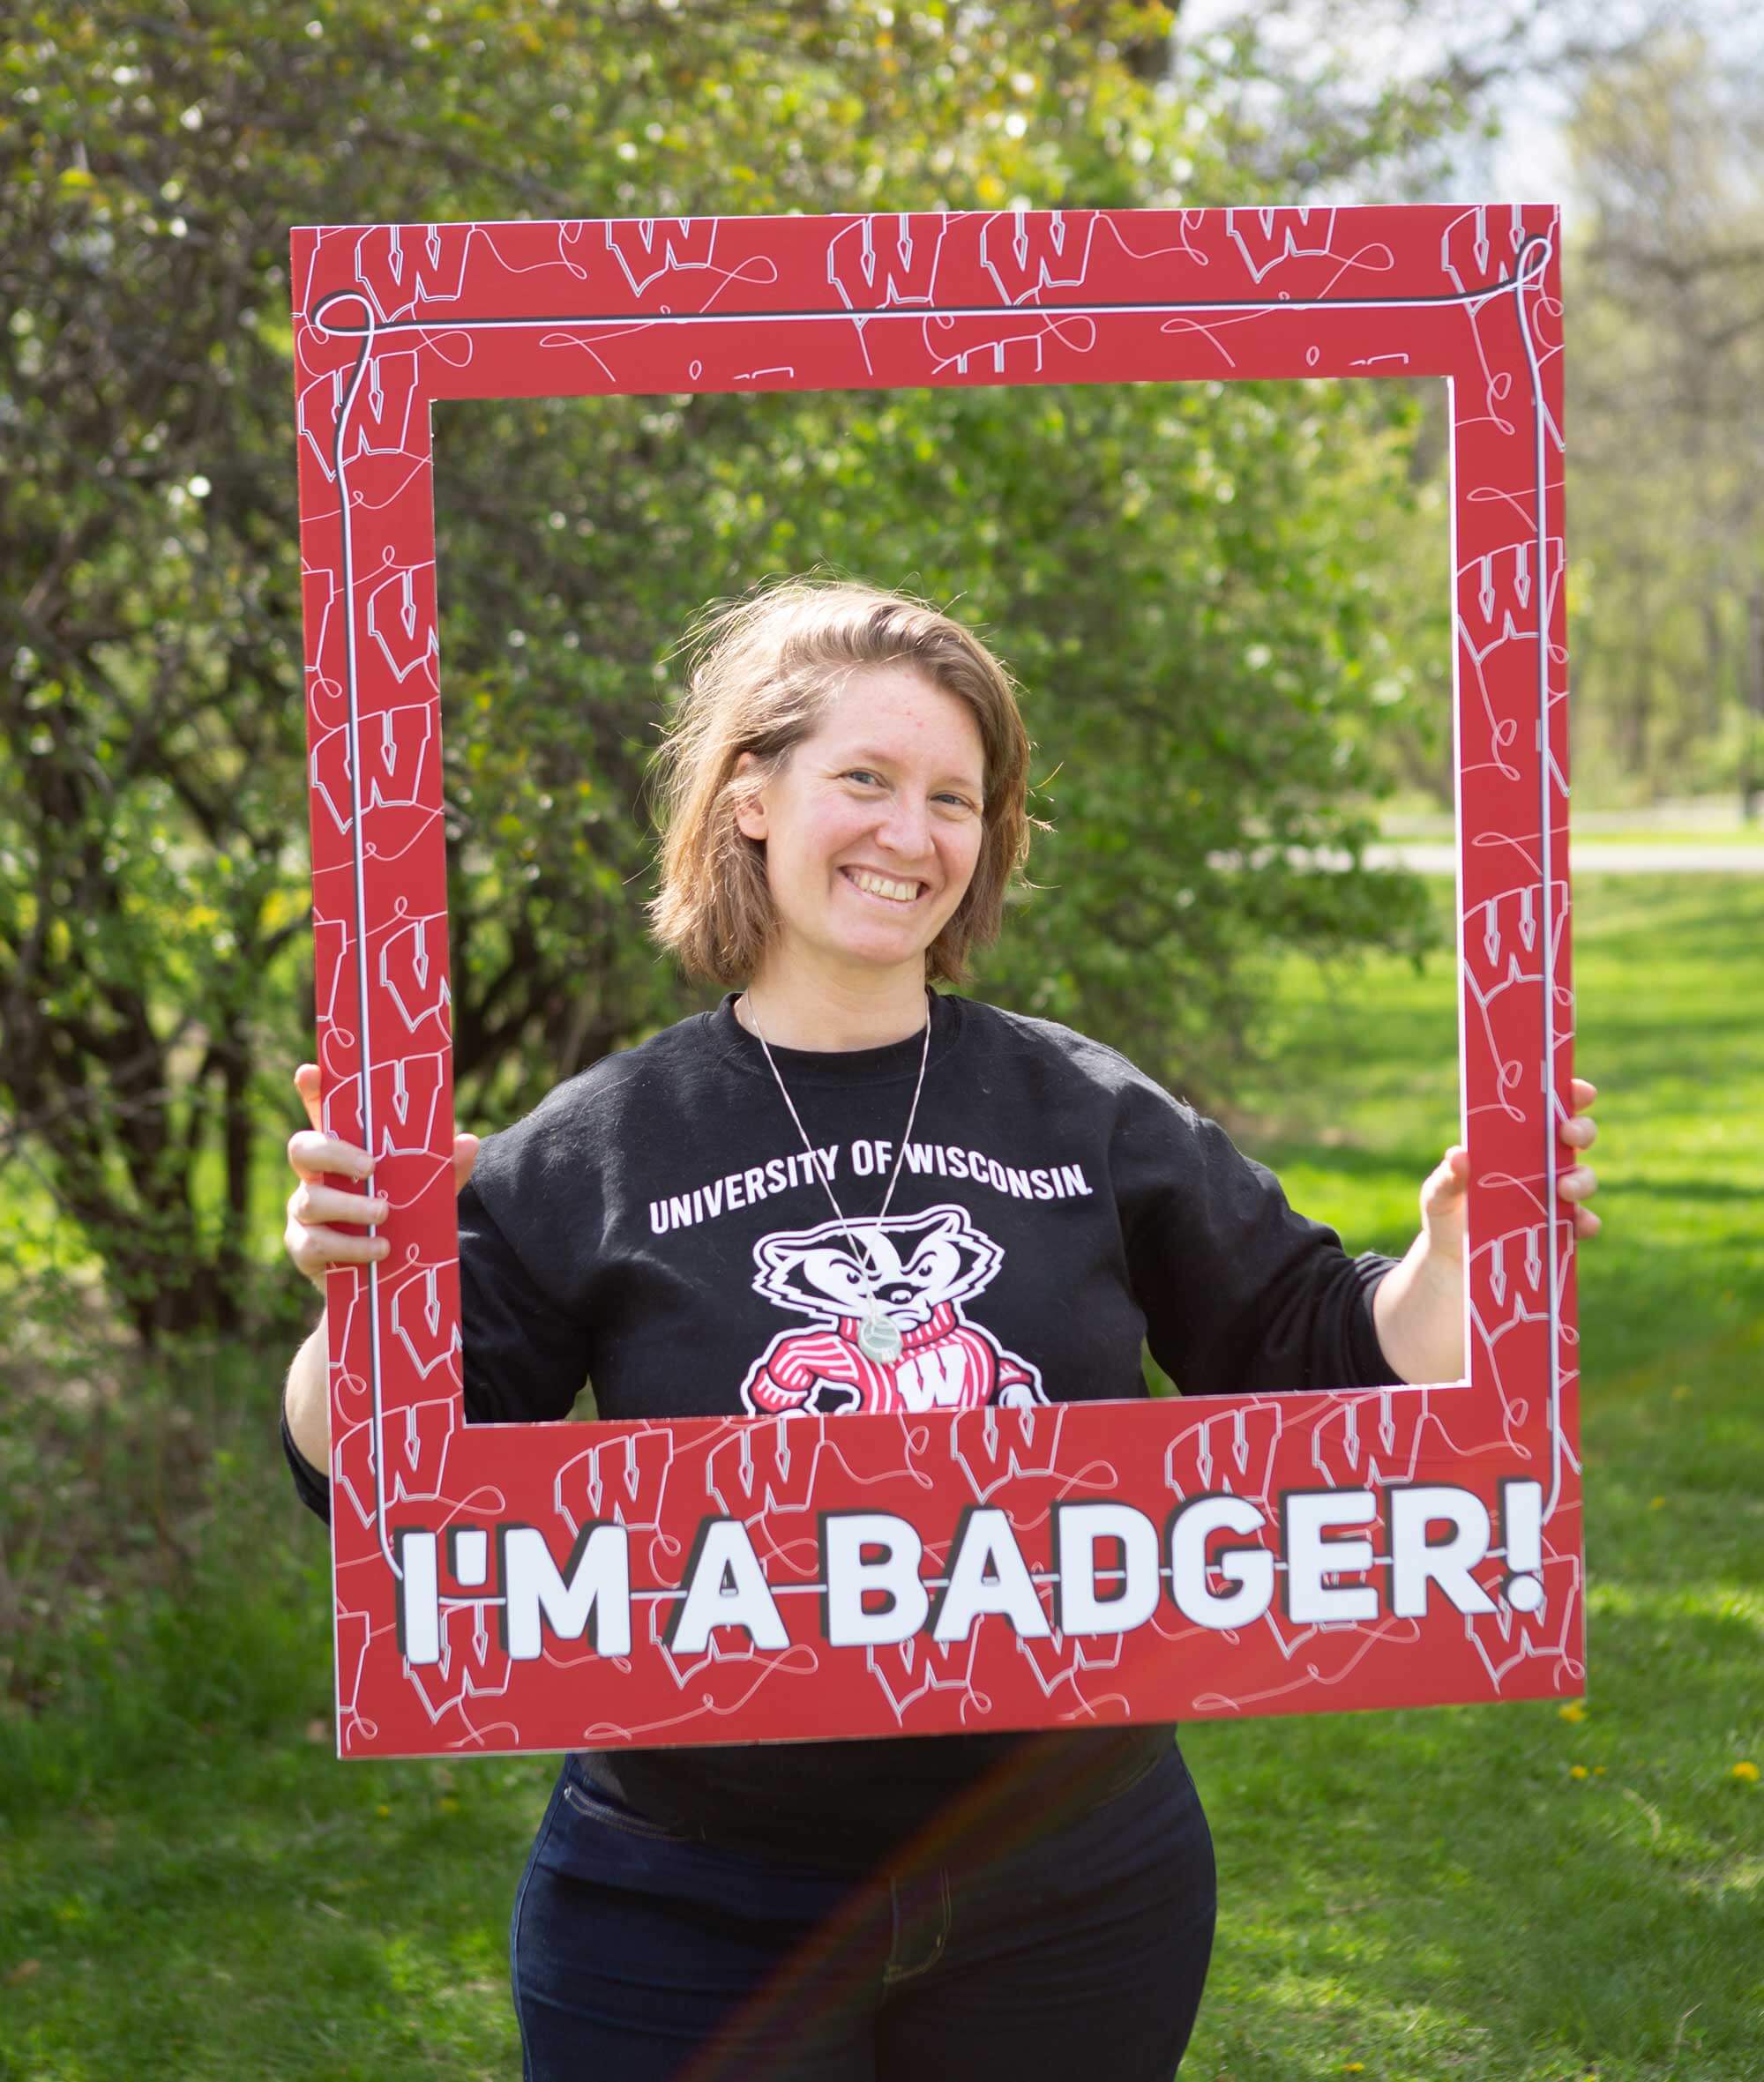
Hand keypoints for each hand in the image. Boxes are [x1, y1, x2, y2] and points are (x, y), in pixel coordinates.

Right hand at [283, 1063, 479, 1291]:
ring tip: (385, 1215)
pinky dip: (352, 1247)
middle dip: (334, 1153)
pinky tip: (380, 1250)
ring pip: (310, 1200)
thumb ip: (443, 1170)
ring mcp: (303, 1214)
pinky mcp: (303, 1251)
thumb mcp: (426, 1195)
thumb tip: (468, 1142)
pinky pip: (317, 1245)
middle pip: (302, 1149)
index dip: (312, 1092)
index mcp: (342, 1155)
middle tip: (370, 1166)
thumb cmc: (401, 1225)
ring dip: (351, 1207)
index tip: (310, 1072)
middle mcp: (314, 1178)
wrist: (385, 1284)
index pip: (322, 1116)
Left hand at [1418, 1076, 1600, 1263]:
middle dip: (1581, 1129)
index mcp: (1513, 1143)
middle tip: (1567, 1134)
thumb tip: (1459, 1155)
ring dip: (1581, 1179)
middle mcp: (1541, 1164)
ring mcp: (1554, 1197)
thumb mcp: (1439, 1193)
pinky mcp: (1559, 1230)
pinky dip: (1586, 1223)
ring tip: (1563, 1189)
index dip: (1568, 1094)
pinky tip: (1581, 1224)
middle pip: (1577, 1136)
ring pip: (1584, 1178)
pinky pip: (1583, 1223)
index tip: (1577, 1089)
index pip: (1548, 1109)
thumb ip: (1448, 1176)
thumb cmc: (1447, 1213)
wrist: (1451, 1262)